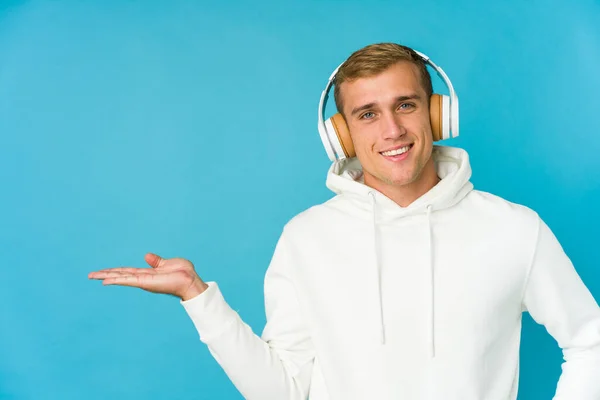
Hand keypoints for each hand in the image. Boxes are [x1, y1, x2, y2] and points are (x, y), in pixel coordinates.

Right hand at [88, 253, 208, 300]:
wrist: (190, 280)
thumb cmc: (183, 273)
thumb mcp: (167, 263)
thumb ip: (156, 261)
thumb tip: (147, 256)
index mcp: (147, 274)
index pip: (127, 272)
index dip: (115, 271)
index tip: (103, 271)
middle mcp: (143, 278)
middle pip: (120, 275)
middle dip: (105, 274)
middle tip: (90, 275)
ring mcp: (143, 281)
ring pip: (121, 278)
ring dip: (106, 277)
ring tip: (92, 276)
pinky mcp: (145, 283)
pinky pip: (127, 280)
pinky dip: (116, 280)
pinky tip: (104, 280)